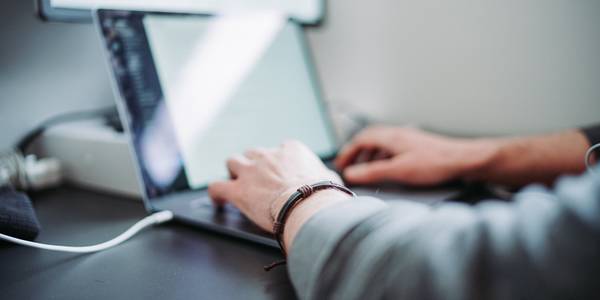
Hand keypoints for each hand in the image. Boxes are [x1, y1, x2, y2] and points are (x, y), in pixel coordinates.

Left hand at [208, 140, 347, 231]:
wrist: (308, 205)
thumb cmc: (322, 195)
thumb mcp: (331, 180)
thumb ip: (326, 177)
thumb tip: (332, 182)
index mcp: (292, 150)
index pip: (282, 149)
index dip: (280, 161)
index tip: (282, 171)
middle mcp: (268, 156)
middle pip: (254, 153)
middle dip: (254, 163)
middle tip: (258, 177)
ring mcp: (250, 172)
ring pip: (232, 162)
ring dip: (234, 170)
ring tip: (235, 181)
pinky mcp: (238, 191)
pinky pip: (217, 186)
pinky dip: (216, 192)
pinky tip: (219, 199)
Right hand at [335, 126, 496, 185]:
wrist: (463, 160)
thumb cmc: (435, 164)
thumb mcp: (399, 171)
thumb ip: (373, 173)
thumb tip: (351, 174)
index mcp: (390, 137)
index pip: (361, 139)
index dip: (348, 152)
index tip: (340, 164)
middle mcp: (398, 134)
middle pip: (369, 138)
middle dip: (356, 151)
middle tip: (348, 164)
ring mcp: (408, 138)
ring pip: (381, 142)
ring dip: (369, 154)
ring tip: (365, 168)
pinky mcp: (416, 145)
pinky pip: (392, 146)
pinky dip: (382, 155)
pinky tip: (387, 166)